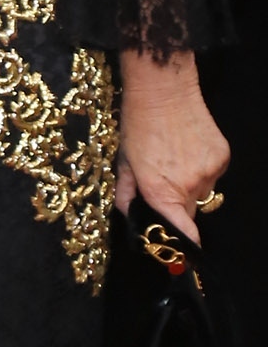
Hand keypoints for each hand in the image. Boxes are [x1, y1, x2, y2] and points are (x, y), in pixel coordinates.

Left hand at [115, 50, 229, 244]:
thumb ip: (127, 196)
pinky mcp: (223, 157)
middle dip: (176, 204)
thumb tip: (131, 216)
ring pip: (202, 192)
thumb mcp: (123, 164)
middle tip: (164, 180)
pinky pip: (213, 174)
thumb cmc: (137, 126)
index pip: (183, 232)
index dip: (183, 246)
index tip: (182, 256)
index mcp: (162, 191)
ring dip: (189, 184)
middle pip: (188, 211)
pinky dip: (201, 168)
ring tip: (175, 159)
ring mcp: (210, 171)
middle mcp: (190, 186)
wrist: (164, 91)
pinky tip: (188, 149)